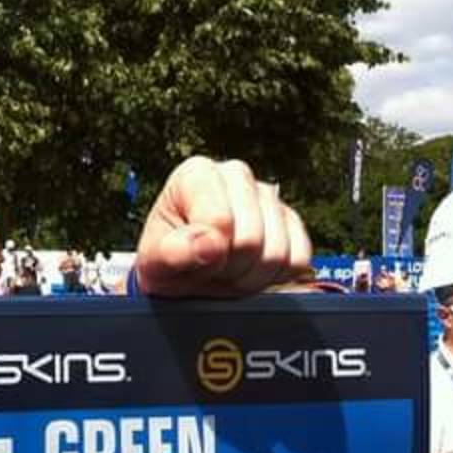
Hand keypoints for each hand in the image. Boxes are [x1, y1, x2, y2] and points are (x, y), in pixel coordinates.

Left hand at [135, 158, 311, 295]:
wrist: (182, 272)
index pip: (220, 221)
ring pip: (276, 254)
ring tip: (225, 271)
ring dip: (249, 278)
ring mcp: (269, 197)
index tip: (192, 259)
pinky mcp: (292, 223)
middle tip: (209, 270)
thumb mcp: (155, 260)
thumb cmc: (166, 259)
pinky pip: (297, 260)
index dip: (208, 254)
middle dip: (228, 269)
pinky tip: (249, 271)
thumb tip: (207, 245)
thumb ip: (173, 252)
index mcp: (197, 174)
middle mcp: (236, 176)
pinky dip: (273, 278)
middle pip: (251, 240)